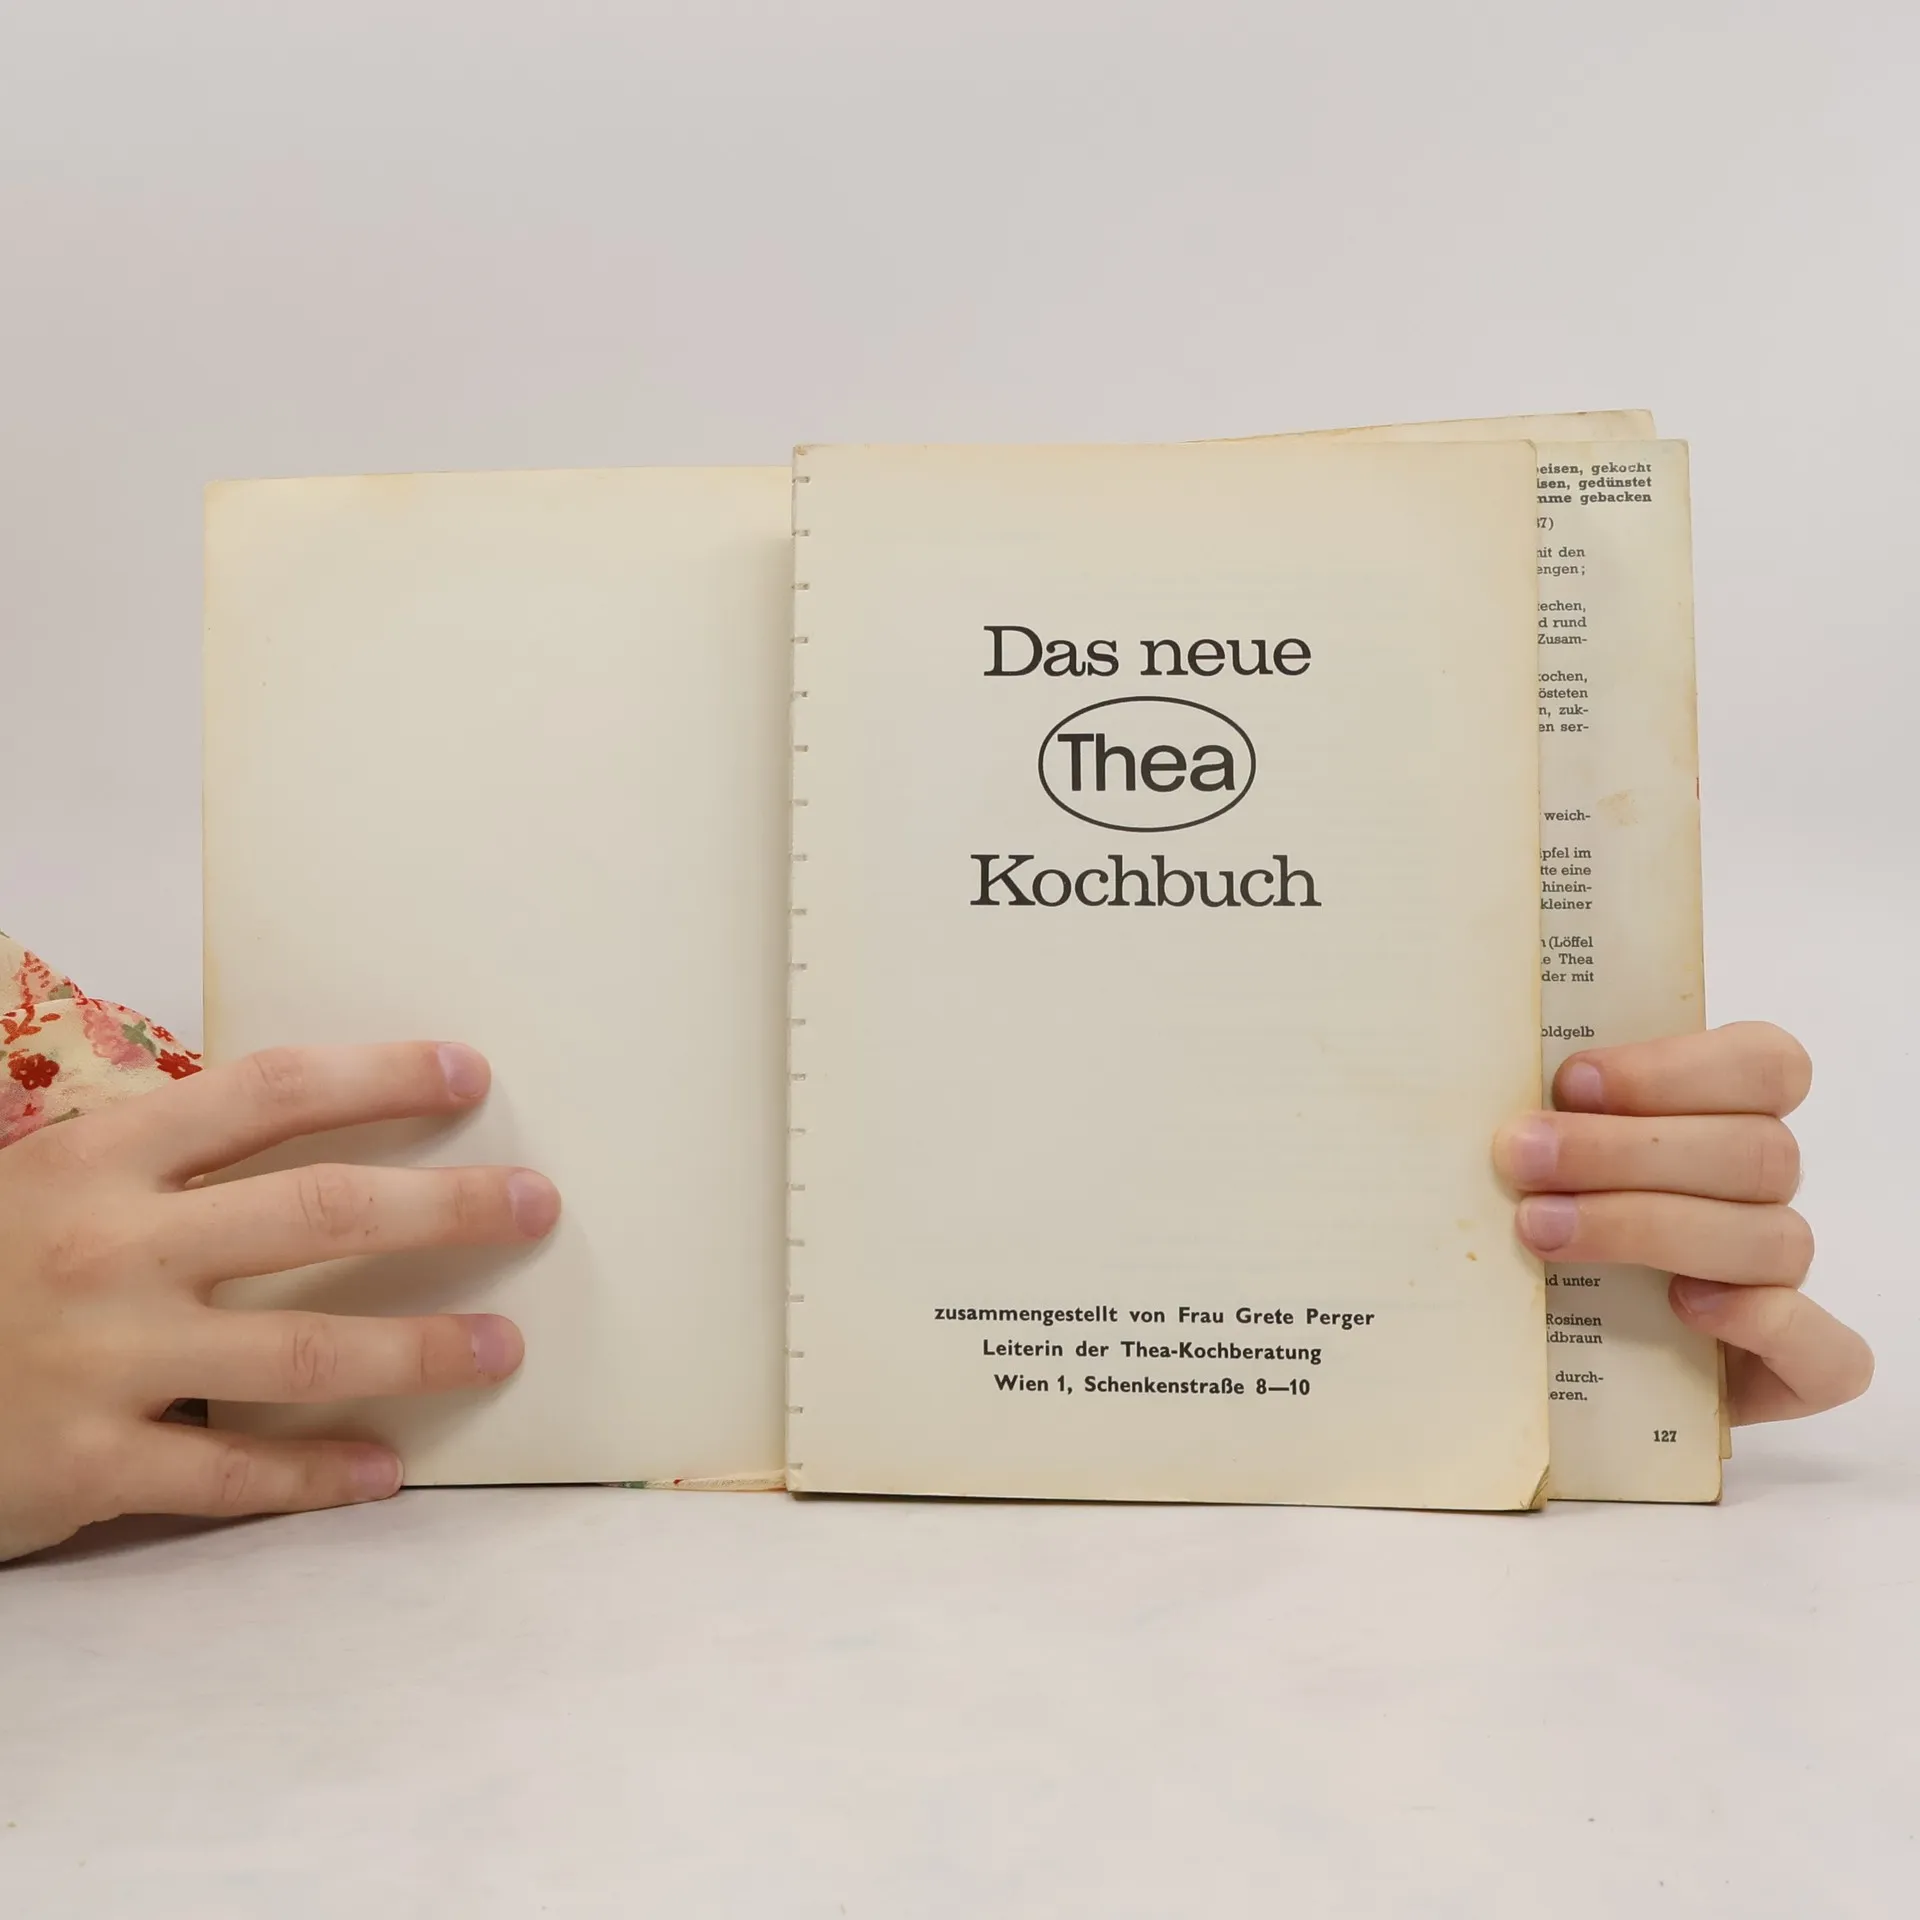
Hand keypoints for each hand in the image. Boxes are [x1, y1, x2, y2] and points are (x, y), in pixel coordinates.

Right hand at [0, 1042, 558, 1560]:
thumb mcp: (43, 1179)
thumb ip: (159, 1162)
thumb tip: (305, 1130)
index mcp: (100, 1156)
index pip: (271, 1094)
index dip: (380, 1076)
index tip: (470, 1072)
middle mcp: (112, 1248)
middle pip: (320, 1212)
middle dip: (447, 1206)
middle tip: (535, 1205)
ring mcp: (103, 1362)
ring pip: (301, 1355)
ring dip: (419, 1349)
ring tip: (501, 1344)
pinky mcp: (85, 1467)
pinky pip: (232, 1477)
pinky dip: (319, 1476)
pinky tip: (388, 1469)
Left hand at [1495, 1021, 1870, 1424]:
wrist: (1564, 1365)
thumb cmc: (1547, 1234)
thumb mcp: (1539, 1166)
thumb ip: (1540, 1121)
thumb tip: (1476, 1080)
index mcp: (1727, 1120)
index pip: (1763, 1064)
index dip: (1674, 1068)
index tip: (1572, 1082)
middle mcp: (1762, 1196)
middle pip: (1754, 1150)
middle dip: (1626, 1150)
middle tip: (1522, 1158)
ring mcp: (1783, 1284)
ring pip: (1771, 1237)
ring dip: (1650, 1225)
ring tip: (1541, 1230)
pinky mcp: (1798, 1372)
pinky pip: (1826, 1348)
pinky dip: (1760, 1321)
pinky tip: (1682, 1308)